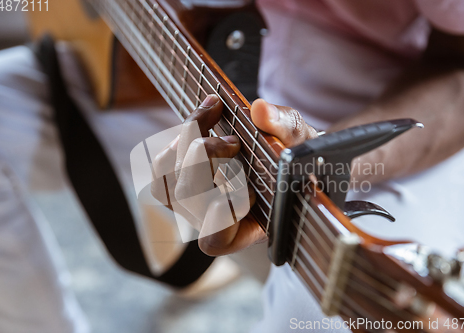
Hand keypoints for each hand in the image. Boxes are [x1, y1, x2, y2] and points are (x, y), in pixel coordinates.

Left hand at [152, 95, 316, 255]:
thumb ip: (285, 128)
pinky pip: (161, 168)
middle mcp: (214, 221)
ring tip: (213, 116)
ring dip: (186, 142)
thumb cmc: (295, 157)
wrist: (282, 153)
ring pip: (166, 180)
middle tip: (234, 142)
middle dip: (204, 156)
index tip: (244, 185)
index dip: (219, 213)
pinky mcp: (180, 185)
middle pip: (186, 196)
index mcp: (248, 227)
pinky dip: (178, 137)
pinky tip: (204, 118)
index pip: (216, 239)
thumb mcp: (302, 142)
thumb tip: (259, 110)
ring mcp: (194, 205)